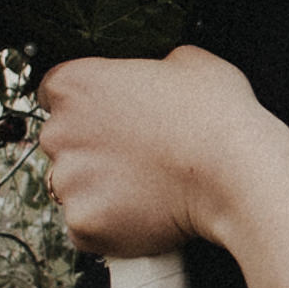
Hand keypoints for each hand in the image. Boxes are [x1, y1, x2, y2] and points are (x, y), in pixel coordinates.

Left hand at [37, 46, 284, 256]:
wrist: (236, 172)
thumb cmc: (215, 114)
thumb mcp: (188, 61)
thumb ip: (152, 66)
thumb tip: (157, 75)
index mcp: (75, 85)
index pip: (53, 92)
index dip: (84, 106)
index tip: (107, 118)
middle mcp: (59, 133)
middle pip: (61, 143)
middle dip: (92, 150)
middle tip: (137, 155)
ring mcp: (69, 183)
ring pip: (75, 188)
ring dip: (100, 189)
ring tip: (147, 187)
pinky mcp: (84, 224)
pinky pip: (88, 226)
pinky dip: (111, 225)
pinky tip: (146, 213)